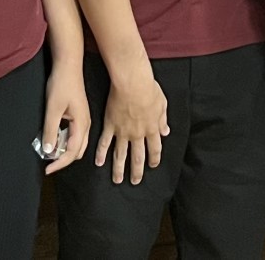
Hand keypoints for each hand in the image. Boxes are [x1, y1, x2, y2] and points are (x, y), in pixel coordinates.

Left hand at [40, 62, 91, 174]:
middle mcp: (85, 125)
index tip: (47, 169)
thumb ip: (51, 130)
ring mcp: (83, 121)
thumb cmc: (61, 85)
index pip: (72, 152)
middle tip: (47, 163)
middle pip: (77, 151)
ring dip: (64, 151)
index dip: (59, 163)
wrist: (68, 66)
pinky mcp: (78, 116)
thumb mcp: (53, 108)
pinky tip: (54, 138)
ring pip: (76, 144)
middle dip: (63, 159)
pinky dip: (64, 141)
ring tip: (49, 151)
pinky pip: (74, 135)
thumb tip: (49, 151)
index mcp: (81, 125)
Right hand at [94, 62, 169, 184]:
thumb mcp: (162, 104)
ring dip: (119, 168)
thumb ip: (163, 120)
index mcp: (152, 129)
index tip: (152, 165)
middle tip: (135, 181)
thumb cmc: (148, 89)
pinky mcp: (110, 125)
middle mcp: (138, 134)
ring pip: (121, 154)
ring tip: (117, 180)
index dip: (154, 159)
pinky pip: (105, 142)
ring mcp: (123, 131)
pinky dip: (101, 153)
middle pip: (138, 157)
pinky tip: (98, 162)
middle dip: (136, 171)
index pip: (154, 149)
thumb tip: (166, 131)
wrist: (132, 83)